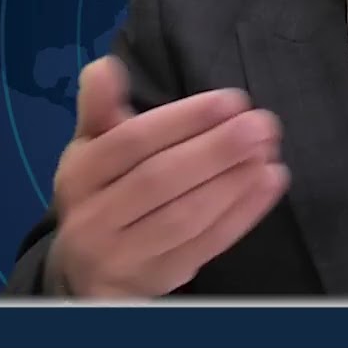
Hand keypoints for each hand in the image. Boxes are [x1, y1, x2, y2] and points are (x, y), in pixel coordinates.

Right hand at [46, 56, 288, 297]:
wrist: (89, 274)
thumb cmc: (103, 193)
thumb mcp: (93, 150)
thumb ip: (101, 108)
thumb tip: (104, 67)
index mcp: (79, 174)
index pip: (131, 142)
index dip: (183, 120)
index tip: (232, 100)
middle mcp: (92, 218)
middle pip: (159, 180)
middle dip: (216, 150)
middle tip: (262, 125)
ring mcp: (122, 256)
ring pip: (184, 218)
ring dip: (233, 183)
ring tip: (268, 152)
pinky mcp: (155, 281)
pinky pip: (204, 247)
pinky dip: (241, 215)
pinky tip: (268, 183)